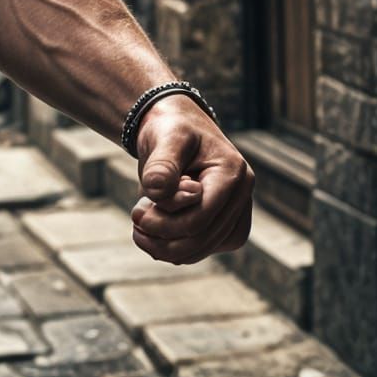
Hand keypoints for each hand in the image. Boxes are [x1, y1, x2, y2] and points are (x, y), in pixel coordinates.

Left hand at [129, 96, 253, 263]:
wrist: (176, 127)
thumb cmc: (171, 129)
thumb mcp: (165, 138)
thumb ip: (161, 165)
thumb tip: (157, 192)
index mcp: (233, 174)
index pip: (202, 216)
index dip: (166, 221)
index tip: (136, 210)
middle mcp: (241, 197)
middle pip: (202, 238)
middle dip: (162, 236)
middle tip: (134, 220)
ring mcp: (236, 214)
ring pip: (202, 249)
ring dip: (165, 247)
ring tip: (139, 227)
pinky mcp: (224, 226)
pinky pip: (200, 249)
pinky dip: (173, 247)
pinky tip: (151, 232)